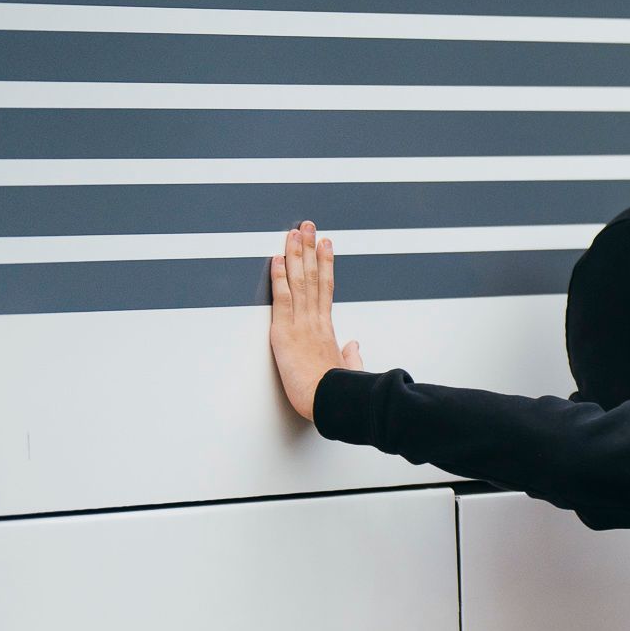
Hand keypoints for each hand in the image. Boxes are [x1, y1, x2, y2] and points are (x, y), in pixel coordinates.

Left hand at [269, 221, 361, 421]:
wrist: (329, 403)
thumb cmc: (337, 393)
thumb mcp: (349, 370)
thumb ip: (351, 355)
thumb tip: (353, 345)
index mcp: (327, 330)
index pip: (326, 288)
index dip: (326, 264)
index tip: (326, 246)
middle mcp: (315, 321)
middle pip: (313, 276)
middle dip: (310, 249)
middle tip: (309, 227)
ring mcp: (301, 324)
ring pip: (299, 281)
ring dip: (296, 254)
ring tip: (295, 232)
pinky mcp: (285, 332)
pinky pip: (282, 298)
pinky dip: (278, 276)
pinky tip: (276, 258)